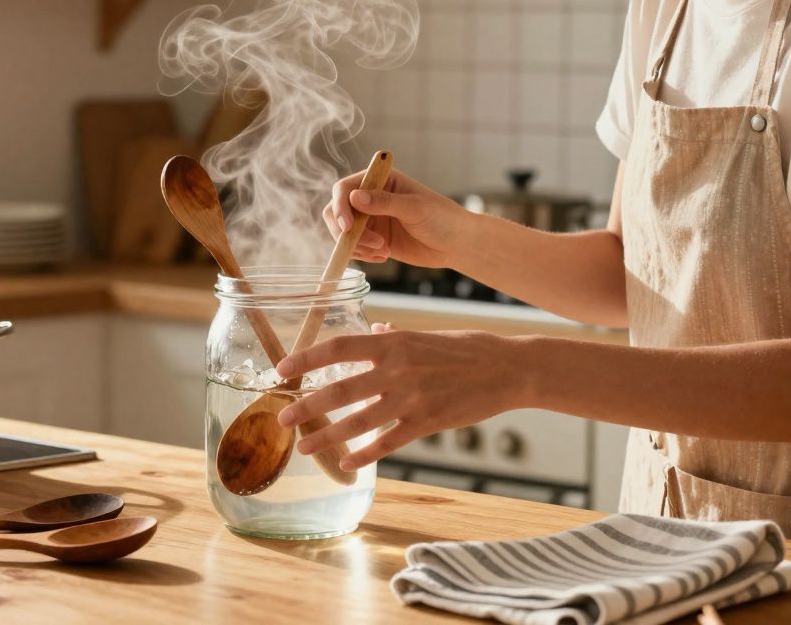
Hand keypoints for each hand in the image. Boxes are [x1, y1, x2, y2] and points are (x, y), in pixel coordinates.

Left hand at [275, 326, 528, 470]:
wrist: (507, 368)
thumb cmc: (466, 349)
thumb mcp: (426, 335)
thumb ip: (395, 335)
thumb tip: (376, 327)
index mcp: (392, 342)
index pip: (338, 347)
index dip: (306, 358)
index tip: (282, 368)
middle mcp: (396, 368)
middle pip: (339, 389)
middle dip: (306, 406)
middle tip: (282, 418)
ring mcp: (411, 397)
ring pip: (358, 420)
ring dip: (328, 436)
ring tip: (305, 447)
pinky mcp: (427, 422)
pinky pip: (388, 441)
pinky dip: (365, 454)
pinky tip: (348, 464)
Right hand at [323, 168, 467, 267]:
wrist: (456, 243)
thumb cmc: (442, 218)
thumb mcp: (415, 208)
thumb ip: (385, 203)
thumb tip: (354, 197)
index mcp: (380, 180)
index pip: (345, 188)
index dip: (340, 206)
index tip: (348, 227)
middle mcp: (370, 197)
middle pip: (336, 211)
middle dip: (347, 231)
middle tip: (372, 244)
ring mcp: (370, 219)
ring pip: (342, 232)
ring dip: (357, 245)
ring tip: (383, 250)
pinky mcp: (372, 239)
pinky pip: (353, 247)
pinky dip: (362, 255)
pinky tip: (383, 256)